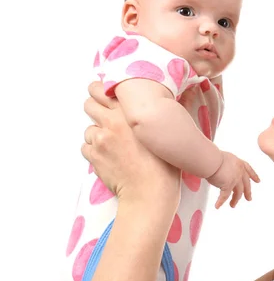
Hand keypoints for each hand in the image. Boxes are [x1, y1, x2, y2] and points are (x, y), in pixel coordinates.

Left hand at [81, 81, 180, 209]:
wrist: (150, 192)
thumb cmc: (164, 165)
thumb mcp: (167, 131)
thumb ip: (160, 112)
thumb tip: (179, 96)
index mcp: (129, 111)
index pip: (103, 88)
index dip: (102, 90)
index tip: (105, 93)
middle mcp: (112, 121)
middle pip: (89, 104)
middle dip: (95, 108)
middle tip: (105, 117)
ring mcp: (100, 139)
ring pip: (88, 128)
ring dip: (97, 134)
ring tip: (114, 144)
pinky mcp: (94, 156)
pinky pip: (86, 147)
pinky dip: (94, 151)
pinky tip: (109, 157)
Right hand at [206, 152, 259, 208]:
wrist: (211, 159)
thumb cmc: (214, 157)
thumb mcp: (225, 158)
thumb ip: (228, 165)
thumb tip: (223, 170)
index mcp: (239, 163)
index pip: (249, 170)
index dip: (254, 176)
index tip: (257, 181)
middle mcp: (239, 172)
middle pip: (246, 184)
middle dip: (248, 192)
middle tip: (249, 198)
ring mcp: (235, 179)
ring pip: (238, 193)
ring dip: (235, 200)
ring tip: (233, 205)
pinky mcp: (228, 186)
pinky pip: (224, 196)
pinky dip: (220, 202)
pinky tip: (218, 206)